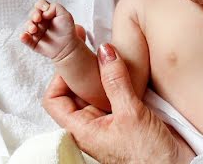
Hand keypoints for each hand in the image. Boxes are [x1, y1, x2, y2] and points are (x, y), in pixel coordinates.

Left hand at [42, 43, 193, 163]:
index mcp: (82, 130)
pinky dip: (117, 80)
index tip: (75, 59)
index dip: (59, 78)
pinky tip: (126, 68)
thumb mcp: (131, 113)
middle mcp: (91, 125)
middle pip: (74, 92)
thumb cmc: (148, 155)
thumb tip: (105, 52)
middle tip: (93, 49)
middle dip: (82, 70)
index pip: (54, 100)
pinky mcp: (125, 117)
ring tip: (110, 55)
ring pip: (95, 91)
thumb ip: (116, 81)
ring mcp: (108, 121)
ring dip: (102, 73)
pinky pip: (114, 94)